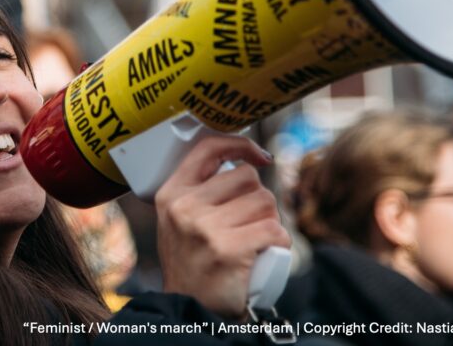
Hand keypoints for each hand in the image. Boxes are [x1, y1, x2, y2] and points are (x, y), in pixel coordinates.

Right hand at [154, 136, 290, 317]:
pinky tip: (268, 251)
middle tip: (249, 224)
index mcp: (171, 194)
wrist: (189, 308)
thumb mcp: (179, 220)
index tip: (259, 156)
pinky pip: (274, 231)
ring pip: (265, 203)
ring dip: (270, 222)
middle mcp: (184, 207)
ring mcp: (205, 228)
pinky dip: (280, 242)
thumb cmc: (192, 262)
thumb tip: (244, 161)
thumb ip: (198, 191)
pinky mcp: (228, 249)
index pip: (208, 149)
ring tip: (255, 240)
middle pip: (248, 178)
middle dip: (258, 199)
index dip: (240, 145)